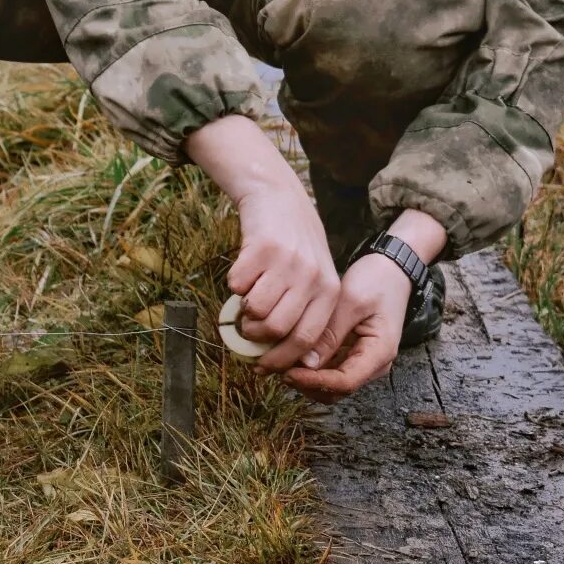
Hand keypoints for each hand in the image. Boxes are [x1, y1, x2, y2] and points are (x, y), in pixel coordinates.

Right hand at [184, 114, 341, 374]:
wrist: (278, 196)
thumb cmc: (295, 245)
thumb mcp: (314, 276)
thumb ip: (306, 312)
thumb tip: (288, 359)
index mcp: (329, 290)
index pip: (307, 340)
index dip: (283, 359)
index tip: (265, 367)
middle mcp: (311, 277)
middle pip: (278, 329)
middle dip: (256, 337)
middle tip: (247, 330)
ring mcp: (287, 262)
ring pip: (256, 310)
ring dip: (243, 312)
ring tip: (245, 301)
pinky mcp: (261, 247)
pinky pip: (238, 285)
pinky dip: (234, 285)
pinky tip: (243, 272)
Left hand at [284, 252, 410, 402]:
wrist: (392, 270)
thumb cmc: (376, 281)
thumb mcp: (351, 301)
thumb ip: (330, 332)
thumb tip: (307, 363)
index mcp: (379, 353)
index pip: (345, 382)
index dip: (314, 382)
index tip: (287, 372)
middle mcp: (373, 364)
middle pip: (336, 389)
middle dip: (306, 383)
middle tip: (275, 366)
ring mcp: (362, 360)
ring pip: (331, 383)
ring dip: (305, 377)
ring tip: (278, 360)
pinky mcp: (352, 354)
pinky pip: (330, 369)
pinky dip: (310, 367)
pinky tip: (289, 352)